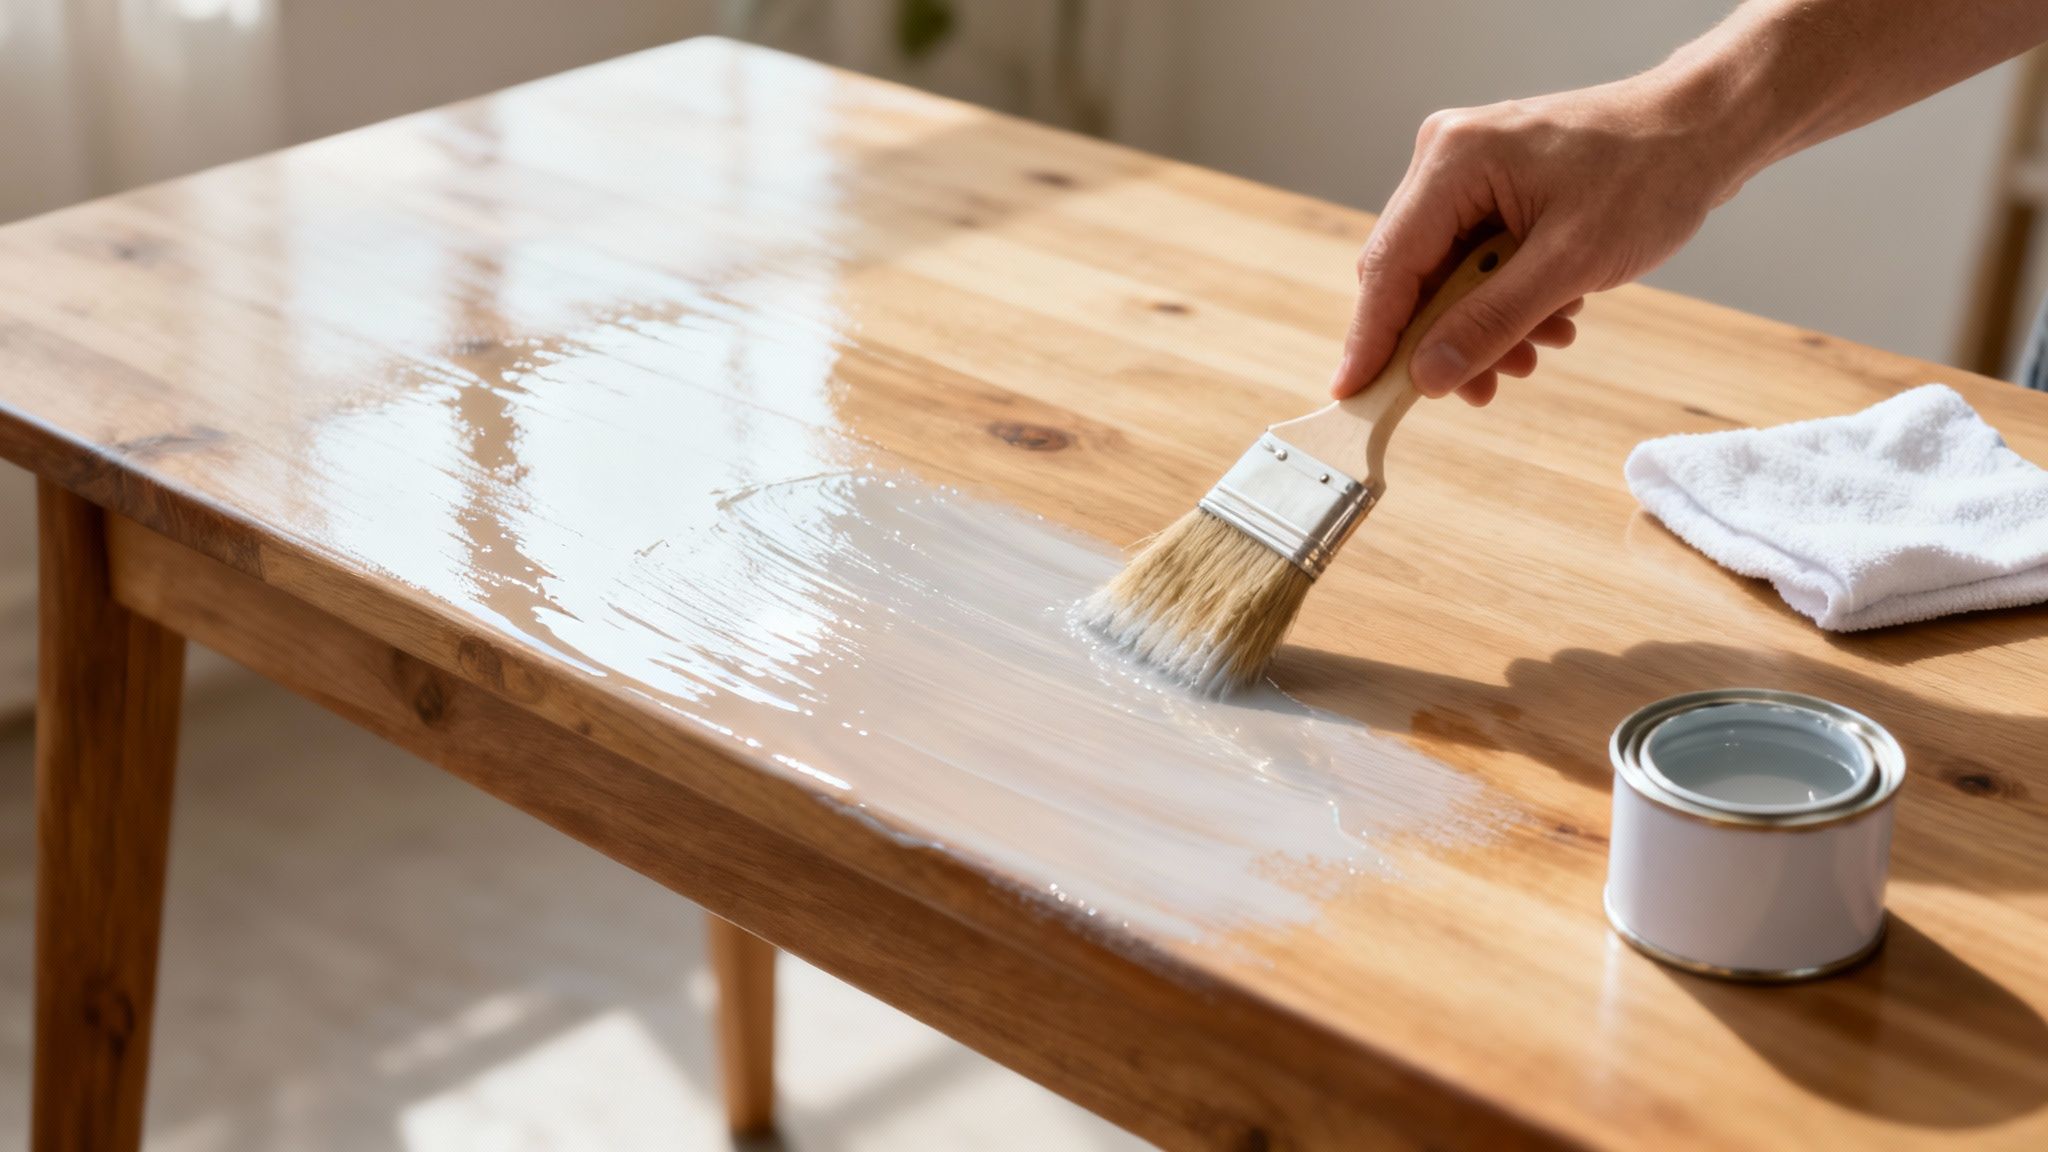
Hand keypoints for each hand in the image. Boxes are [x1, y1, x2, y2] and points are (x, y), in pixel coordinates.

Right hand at [1331, 74, 1745, 404]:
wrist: (1706, 130)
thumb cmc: (1649, 175)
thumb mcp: (1570, 263)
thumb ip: (1491, 322)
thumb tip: (1426, 375)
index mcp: (1452, 161)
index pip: (1388, 267)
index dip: (1370, 339)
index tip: (1352, 394)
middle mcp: (1446, 160)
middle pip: (1411, 275)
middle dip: (1445, 339)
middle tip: (1482, 390)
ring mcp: (1468, 172)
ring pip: (1446, 276)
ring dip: (1484, 326)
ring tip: (1537, 352)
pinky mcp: (1493, 189)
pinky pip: (1475, 261)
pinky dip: (1505, 300)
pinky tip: (1549, 321)